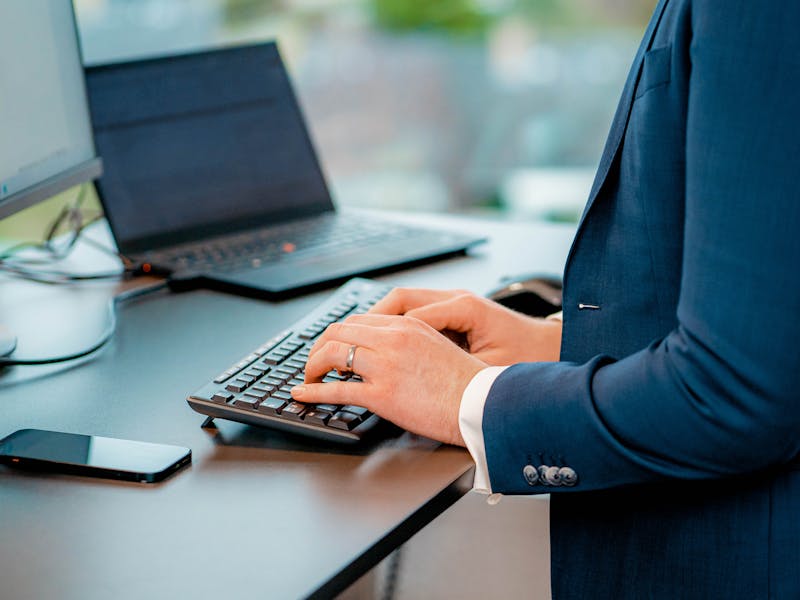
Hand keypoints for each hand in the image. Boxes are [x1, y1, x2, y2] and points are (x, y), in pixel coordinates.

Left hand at [293, 314, 486, 445]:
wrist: (482, 404)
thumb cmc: (467, 383)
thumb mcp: (439, 347)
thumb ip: (411, 343)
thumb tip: (389, 353)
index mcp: (408, 326)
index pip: (360, 320)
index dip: (340, 334)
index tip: (333, 346)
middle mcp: (394, 340)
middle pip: (340, 332)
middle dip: (320, 346)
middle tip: (315, 361)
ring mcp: (386, 366)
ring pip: (333, 354)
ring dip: (313, 365)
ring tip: (308, 377)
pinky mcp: (382, 394)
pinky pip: (337, 390)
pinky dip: (313, 391)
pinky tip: (303, 394)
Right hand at [370, 288, 561, 364]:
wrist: (550, 347)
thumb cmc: (526, 358)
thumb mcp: (491, 369)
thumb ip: (456, 370)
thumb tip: (422, 380)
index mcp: (465, 308)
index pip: (412, 315)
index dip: (383, 336)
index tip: (360, 356)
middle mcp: (455, 299)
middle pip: (399, 299)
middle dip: (368, 320)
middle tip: (343, 341)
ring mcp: (452, 301)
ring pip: (402, 302)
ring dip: (377, 320)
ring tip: (354, 341)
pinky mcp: (452, 312)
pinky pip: (413, 311)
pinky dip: (393, 324)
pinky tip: (380, 342)